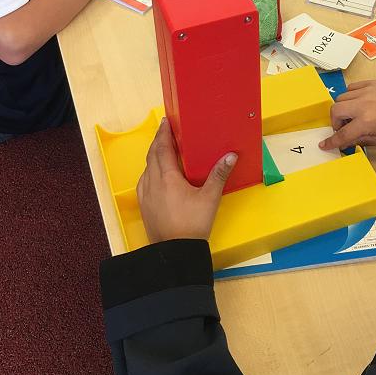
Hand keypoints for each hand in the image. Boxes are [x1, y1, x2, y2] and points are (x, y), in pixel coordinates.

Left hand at [137, 118, 236, 242]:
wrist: (175, 253)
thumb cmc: (193, 224)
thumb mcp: (209, 198)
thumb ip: (219, 175)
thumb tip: (231, 155)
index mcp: (167, 177)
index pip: (163, 148)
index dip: (164, 133)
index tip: (166, 121)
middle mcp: (152, 182)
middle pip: (152, 155)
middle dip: (158, 141)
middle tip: (165, 130)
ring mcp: (145, 195)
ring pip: (146, 168)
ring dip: (153, 156)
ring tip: (162, 150)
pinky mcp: (144, 206)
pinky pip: (144, 181)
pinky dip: (150, 171)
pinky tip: (155, 175)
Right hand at [320, 80, 375, 151]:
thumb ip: (360, 139)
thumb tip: (346, 140)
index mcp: (366, 122)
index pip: (342, 133)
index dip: (331, 141)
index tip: (324, 145)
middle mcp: (363, 104)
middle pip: (335, 110)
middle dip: (335, 121)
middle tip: (343, 128)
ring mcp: (367, 90)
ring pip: (342, 97)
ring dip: (343, 108)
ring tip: (353, 116)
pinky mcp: (372, 82)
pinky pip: (353, 87)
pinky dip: (351, 96)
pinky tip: (359, 103)